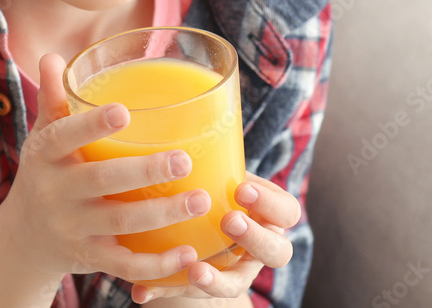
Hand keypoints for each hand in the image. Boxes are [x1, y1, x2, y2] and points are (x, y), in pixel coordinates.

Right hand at [0, 53, 210, 282]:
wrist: (25, 237)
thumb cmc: (47, 172)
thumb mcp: (43, 137)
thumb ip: (53, 101)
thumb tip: (52, 57)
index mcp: (45, 155)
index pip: (63, 137)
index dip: (91, 126)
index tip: (123, 112)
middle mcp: (56, 193)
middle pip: (100, 181)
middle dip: (143, 171)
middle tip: (184, 160)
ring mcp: (73, 227)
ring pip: (120, 223)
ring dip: (163, 213)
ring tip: (202, 199)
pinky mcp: (90, 257)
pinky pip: (125, 265)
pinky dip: (157, 265)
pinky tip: (189, 252)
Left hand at [130, 173, 300, 303]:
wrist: (200, 224)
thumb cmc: (214, 186)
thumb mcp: (219, 174)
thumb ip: (208, 161)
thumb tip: (177, 138)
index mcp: (269, 214)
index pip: (287, 211)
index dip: (270, 203)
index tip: (241, 189)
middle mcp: (260, 245)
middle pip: (277, 252)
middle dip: (254, 238)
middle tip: (229, 221)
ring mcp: (238, 270)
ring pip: (238, 283)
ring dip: (217, 280)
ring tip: (195, 271)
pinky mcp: (209, 287)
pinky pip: (193, 295)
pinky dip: (168, 290)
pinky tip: (144, 291)